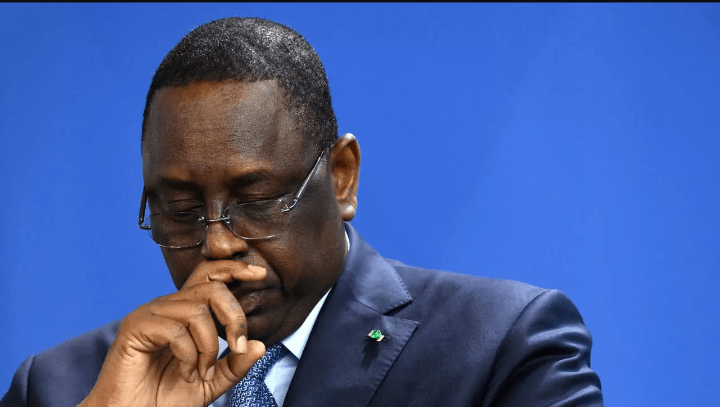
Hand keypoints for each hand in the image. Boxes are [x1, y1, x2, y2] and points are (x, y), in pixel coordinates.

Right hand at [79, 261, 267, 406]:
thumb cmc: (165, 399)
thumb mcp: (211, 382)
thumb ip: (235, 365)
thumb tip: (260, 345)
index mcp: (184, 312)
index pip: (210, 277)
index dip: (234, 270)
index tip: (261, 274)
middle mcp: (167, 306)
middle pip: (212, 288)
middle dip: (233, 317)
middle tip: (237, 348)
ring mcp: (150, 314)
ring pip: (197, 311)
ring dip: (208, 347)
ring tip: (200, 373)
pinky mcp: (135, 327)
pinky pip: (175, 331)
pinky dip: (188, 356)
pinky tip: (185, 373)